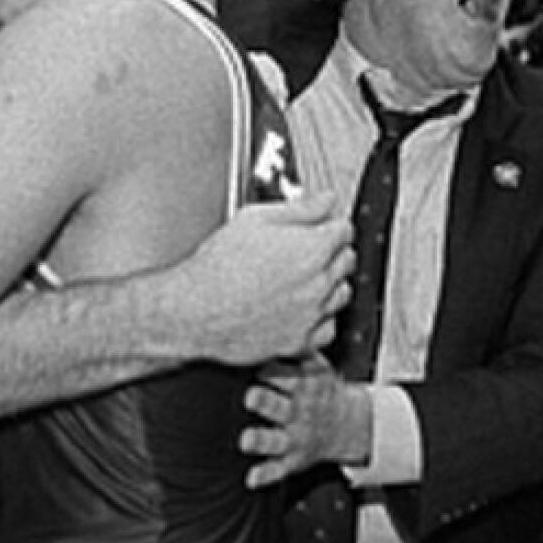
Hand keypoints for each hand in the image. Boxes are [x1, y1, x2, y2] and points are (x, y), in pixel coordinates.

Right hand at [182, 192, 353, 364]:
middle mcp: (319, 284)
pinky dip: (319, 318)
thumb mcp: (254, 219)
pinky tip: (299, 307)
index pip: (345, 229)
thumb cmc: (218, 268)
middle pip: (347, 260)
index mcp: (312, 249)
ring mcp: (312, 315)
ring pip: (342, 294)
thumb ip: (299, 208)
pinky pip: (327, 328)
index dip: (330, 223)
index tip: (319, 225)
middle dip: (331, 250)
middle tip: (304, 248)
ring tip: (299, 277)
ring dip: (329, 283)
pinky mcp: (300, 342)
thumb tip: (325, 200)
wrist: (195, 311)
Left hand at [239, 352, 370, 487]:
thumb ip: (298, 344)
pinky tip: (250, 479)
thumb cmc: (318, 387)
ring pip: (275, 440)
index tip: (251, 362)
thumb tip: (268, 309)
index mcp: (306, 384)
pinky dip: (265, 475)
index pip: (288, 374)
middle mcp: (300, 410)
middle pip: (280, 405)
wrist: (348, 424)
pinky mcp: (293, 460)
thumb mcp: (316, 363)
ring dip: (260, 439)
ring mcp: (296, 436)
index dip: (270, 369)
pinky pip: (278, 470)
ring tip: (246, 440)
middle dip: (265, 402)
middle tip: (251, 397)